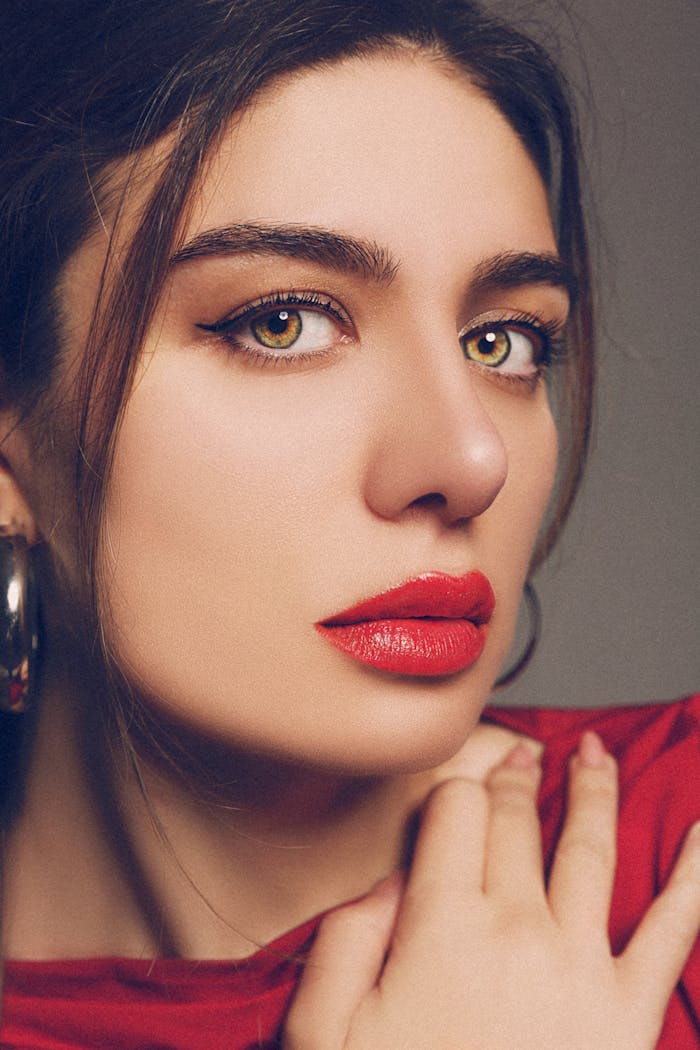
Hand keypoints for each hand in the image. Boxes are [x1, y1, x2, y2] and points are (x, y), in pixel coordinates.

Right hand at [283, 734, 699, 1049]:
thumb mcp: (327, 1033)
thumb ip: (346, 939)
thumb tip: (390, 881)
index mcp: (442, 928)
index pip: (456, 812)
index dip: (455, 790)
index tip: (457, 791)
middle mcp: (518, 930)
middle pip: (517, 822)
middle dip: (516, 777)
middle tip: (521, 754)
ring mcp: (582, 966)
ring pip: (590, 848)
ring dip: (593, 791)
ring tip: (594, 754)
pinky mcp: (631, 1011)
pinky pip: (675, 929)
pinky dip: (694, 875)